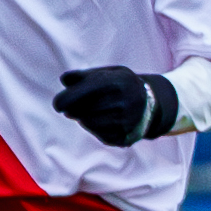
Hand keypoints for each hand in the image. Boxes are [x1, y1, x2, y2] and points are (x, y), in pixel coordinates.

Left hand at [51, 67, 179, 144]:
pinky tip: (102, 121)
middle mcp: (125, 102)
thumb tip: (64, 80)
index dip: (67, 99)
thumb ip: (85, 75)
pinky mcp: (125, 137)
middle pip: (84, 110)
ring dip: (83, 118)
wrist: (153, 104)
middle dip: (72, 110)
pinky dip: (95, 128)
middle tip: (69, 109)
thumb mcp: (108, 73)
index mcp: (119, 82)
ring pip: (89, 123)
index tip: (58, 105)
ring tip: (91, 111)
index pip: (86, 91)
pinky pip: (99, 134)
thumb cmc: (122, 85)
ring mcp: (126, 122)